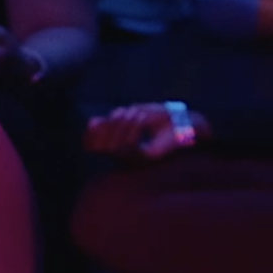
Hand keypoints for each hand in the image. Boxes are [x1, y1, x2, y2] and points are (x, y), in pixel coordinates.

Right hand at [85, 102, 210, 159]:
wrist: (183, 121)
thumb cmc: (159, 118)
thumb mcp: (131, 114)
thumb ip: (113, 120)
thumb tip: (92, 122)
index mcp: (118, 148)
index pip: (93, 147)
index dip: (89, 136)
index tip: (93, 121)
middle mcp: (124, 158)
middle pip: (102, 147)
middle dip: (109, 126)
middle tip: (123, 111)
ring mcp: (136, 160)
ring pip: (115, 148)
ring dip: (122, 126)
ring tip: (135, 113)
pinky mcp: (147, 159)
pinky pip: (130, 148)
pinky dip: (132, 130)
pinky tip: (140, 118)